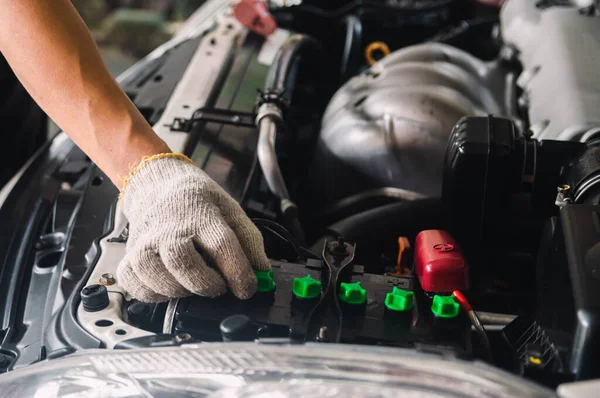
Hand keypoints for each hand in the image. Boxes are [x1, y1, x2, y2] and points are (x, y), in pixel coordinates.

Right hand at [116, 155, 270, 301]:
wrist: (158, 186)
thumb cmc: (197, 202)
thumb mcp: (230, 211)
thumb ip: (249, 241)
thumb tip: (263, 272)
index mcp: (202, 214)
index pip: (221, 244)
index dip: (238, 272)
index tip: (248, 288)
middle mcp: (170, 227)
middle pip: (181, 260)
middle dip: (205, 283)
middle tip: (218, 287)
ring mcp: (146, 241)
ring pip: (154, 274)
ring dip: (178, 290)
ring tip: (192, 286)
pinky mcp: (130, 255)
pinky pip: (134, 283)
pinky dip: (151, 293)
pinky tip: (168, 287)